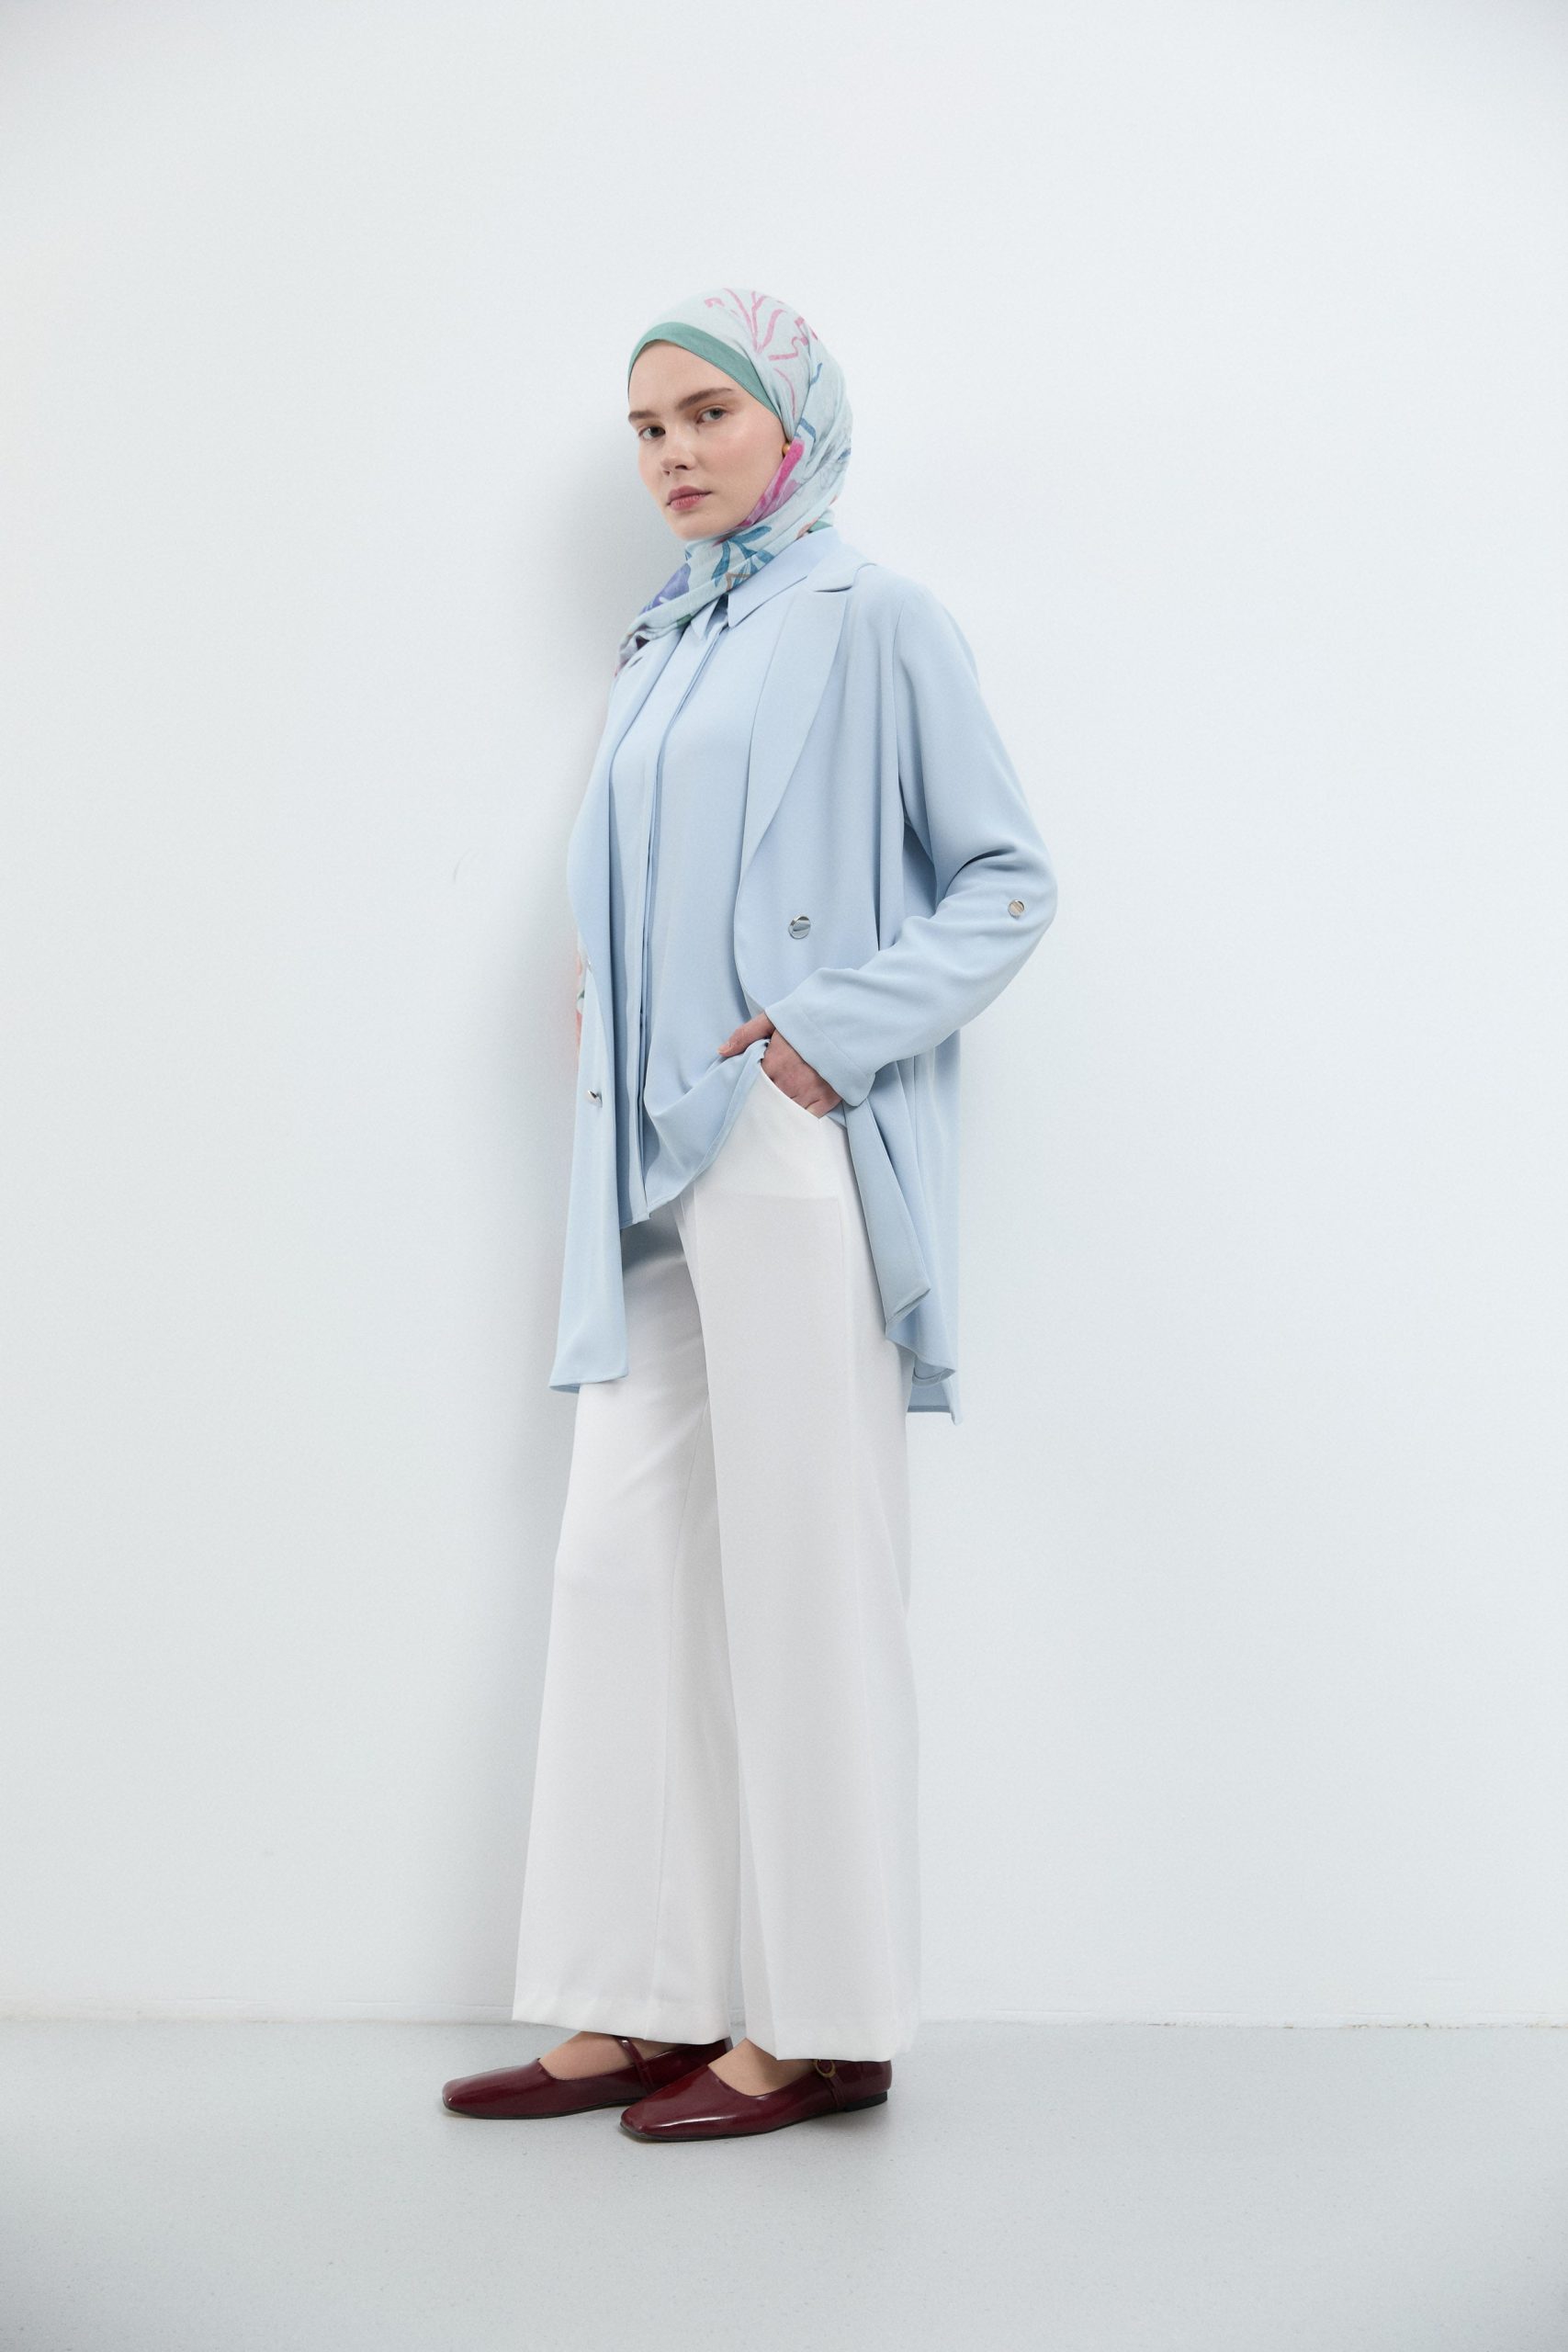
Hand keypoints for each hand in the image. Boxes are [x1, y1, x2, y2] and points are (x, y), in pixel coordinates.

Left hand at [717, 1013, 842, 1117]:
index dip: (746, 1091)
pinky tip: (791, 1121)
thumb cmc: (810, 1019)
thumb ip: (746, 1034)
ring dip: (777, 1115)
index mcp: (773, 1063)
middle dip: (759, 1106)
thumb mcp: (773, 1018)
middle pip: (765, 1104)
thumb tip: (722, 1052)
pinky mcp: (826, 1100)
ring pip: (784, 1114)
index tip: (742, 1094)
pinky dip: (797, 1121)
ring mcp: (808, 1094)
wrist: (849, 1023)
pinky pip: (806, 1119)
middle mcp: (788, 1083)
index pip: (750, 1086)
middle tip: (752, 1112)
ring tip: (769, 1120)